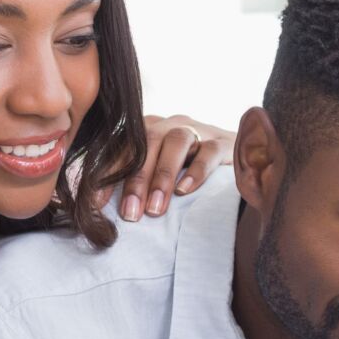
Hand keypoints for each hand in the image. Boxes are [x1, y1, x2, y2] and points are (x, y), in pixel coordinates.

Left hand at [98, 114, 233, 222]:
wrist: (240, 150)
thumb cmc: (188, 166)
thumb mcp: (157, 167)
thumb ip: (134, 178)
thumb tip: (99, 206)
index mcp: (148, 128)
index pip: (123, 148)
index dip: (108, 174)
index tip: (98, 204)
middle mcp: (170, 124)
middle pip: (147, 144)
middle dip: (136, 180)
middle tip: (130, 214)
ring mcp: (198, 130)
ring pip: (176, 143)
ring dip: (162, 177)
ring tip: (155, 210)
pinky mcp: (223, 143)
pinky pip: (209, 152)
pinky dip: (196, 171)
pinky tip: (185, 191)